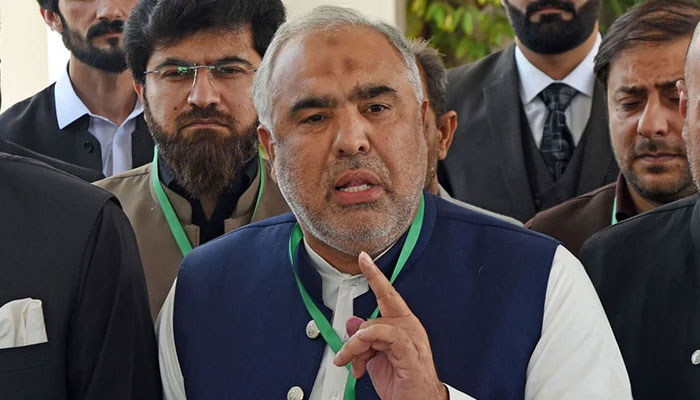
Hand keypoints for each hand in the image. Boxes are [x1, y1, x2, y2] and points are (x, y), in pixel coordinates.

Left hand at [333, 252, 447, 399]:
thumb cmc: (401, 383)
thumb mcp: (374, 358)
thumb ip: (364, 339)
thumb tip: (352, 323)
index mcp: (403, 325)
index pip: (388, 294)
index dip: (375, 275)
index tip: (364, 258)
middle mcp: (409, 328)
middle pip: (373, 318)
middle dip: (355, 341)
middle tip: (347, 358)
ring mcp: (412, 340)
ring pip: (375, 327)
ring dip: (358, 348)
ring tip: (355, 366)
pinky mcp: (410, 354)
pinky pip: (389, 337)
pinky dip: (371, 341)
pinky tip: (364, 356)